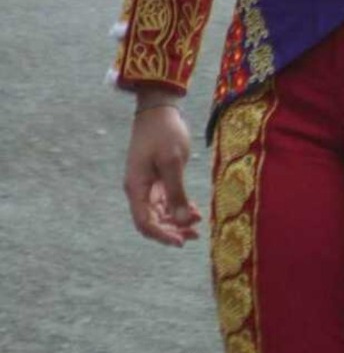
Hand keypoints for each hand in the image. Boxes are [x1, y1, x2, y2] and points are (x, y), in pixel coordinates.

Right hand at [124, 99, 201, 247]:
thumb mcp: (172, 162)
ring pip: (160, 213)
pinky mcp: (157, 178)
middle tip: (195, 236)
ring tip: (198, 225)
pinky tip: (194, 210)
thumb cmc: (164, 133)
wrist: (159, 109)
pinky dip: (178, 208)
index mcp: (136, 187)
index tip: (180, 242)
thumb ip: (176, 192)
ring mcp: (147, 184)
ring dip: (177, 221)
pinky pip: (165, 201)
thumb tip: (182, 220)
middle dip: (172, 231)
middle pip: (152, 221)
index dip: (162, 235)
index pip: (145, 222)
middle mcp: (139, 189)